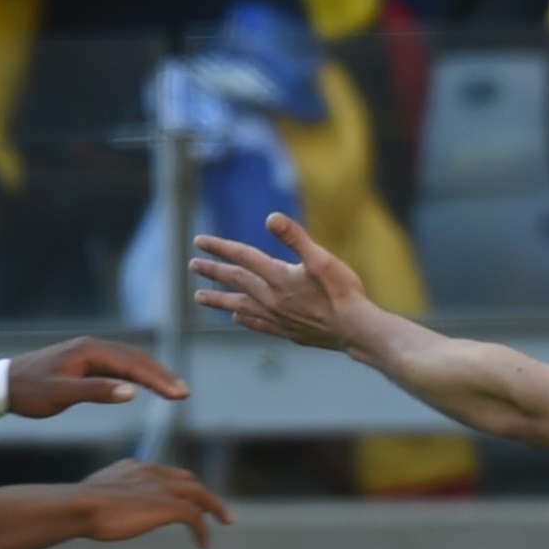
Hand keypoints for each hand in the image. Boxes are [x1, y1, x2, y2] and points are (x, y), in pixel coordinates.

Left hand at [7, 336, 188, 416]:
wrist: (0, 385)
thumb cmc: (29, 392)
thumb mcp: (61, 394)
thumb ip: (97, 392)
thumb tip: (133, 392)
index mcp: (89, 351)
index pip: (133, 364)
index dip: (159, 379)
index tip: (180, 394)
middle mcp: (92, 346)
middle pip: (136, 358)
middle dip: (162, 375)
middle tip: (185, 393)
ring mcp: (88, 352)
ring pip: (129, 360)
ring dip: (152, 374)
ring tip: (173, 389)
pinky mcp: (83, 361)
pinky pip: (117, 365)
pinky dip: (136, 375)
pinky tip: (144, 385)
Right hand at [73, 456, 230, 548]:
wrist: (80, 505)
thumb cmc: (77, 507)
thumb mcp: (94, 497)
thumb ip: (107, 498)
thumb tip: (102, 511)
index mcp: (134, 468)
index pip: (165, 474)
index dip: (177, 486)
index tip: (183, 499)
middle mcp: (152, 473)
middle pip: (188, 480)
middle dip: (202, 494)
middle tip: (213, 508)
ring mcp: (162, 488)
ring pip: (200, 494)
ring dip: (214, 507)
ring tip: (225, 520)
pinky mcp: (168, 506)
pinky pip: (194, 517)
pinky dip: (202, 530)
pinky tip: (204, 543)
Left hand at [191, 210, 380, 350]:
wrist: (355, 330)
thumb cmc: (343, 292)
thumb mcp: (321, 258)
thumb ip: (295, 237)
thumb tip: (271, 217)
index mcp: (278, 276)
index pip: (243, 257)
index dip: (220, 247)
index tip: (199, 241)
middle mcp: (272, 298)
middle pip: (236, 281)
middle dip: (213, 271)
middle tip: (193, 265)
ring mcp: (278, 317)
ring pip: (239, 305)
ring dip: (218, 299)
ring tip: (199, 297)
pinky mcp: (288, 331)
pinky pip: (257, 324)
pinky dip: (243, 319)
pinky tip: (237, 317)